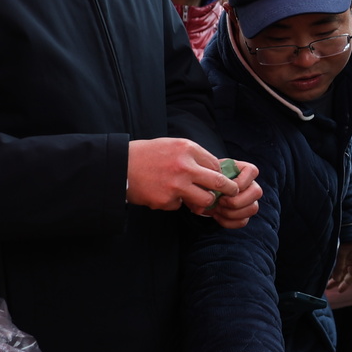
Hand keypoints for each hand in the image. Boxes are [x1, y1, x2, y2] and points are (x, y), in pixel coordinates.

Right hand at [127, 139, 254, 218]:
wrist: (119, 166)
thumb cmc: (148, 154)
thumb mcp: (173, 146)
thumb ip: (193, 156)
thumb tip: (215, 171)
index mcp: (187, 149)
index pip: (216, 165)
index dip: (221, 175)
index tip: (223, 181)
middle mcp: (184, 167)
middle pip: (219, 183)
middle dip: (230, 190)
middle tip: (232, 194)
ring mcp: (176, 185)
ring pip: (205, 200)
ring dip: (202, 201)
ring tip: (194, 198)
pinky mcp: (165, 200)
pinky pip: (179, 205)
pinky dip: (174, 202)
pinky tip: (162, 193)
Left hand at [205, 160, 260, 227]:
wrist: (200, 191)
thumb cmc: (205, 178)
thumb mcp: (207, 172)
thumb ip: (212, 176)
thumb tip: (216, 191)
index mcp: (244, 170)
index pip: (252, 172)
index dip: (240, 182)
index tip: (224, 187)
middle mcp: (251, 185)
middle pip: (256, 192)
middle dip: (236, 201)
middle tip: (220, 201)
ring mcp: (250, 200)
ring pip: (252, 209)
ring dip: (232, 212)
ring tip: (217, 209)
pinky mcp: (244, 214)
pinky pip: (243, 221)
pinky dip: (228, 221)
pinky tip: (217, 215)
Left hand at [328, 242, 351, 292]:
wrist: (349, 227)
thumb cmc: (347, 239)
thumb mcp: (342, 253)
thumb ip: (339, 266)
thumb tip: (336, 279)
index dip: (346, 284)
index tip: (340, 291)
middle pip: (346, 274)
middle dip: (338, 281)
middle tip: (328, 288)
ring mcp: (349, 257)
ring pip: (342, 270)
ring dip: (335, 276)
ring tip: (326, 282)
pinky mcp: (344, 254)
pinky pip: (340, 265)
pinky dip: (335, 270)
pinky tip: (329, 273)